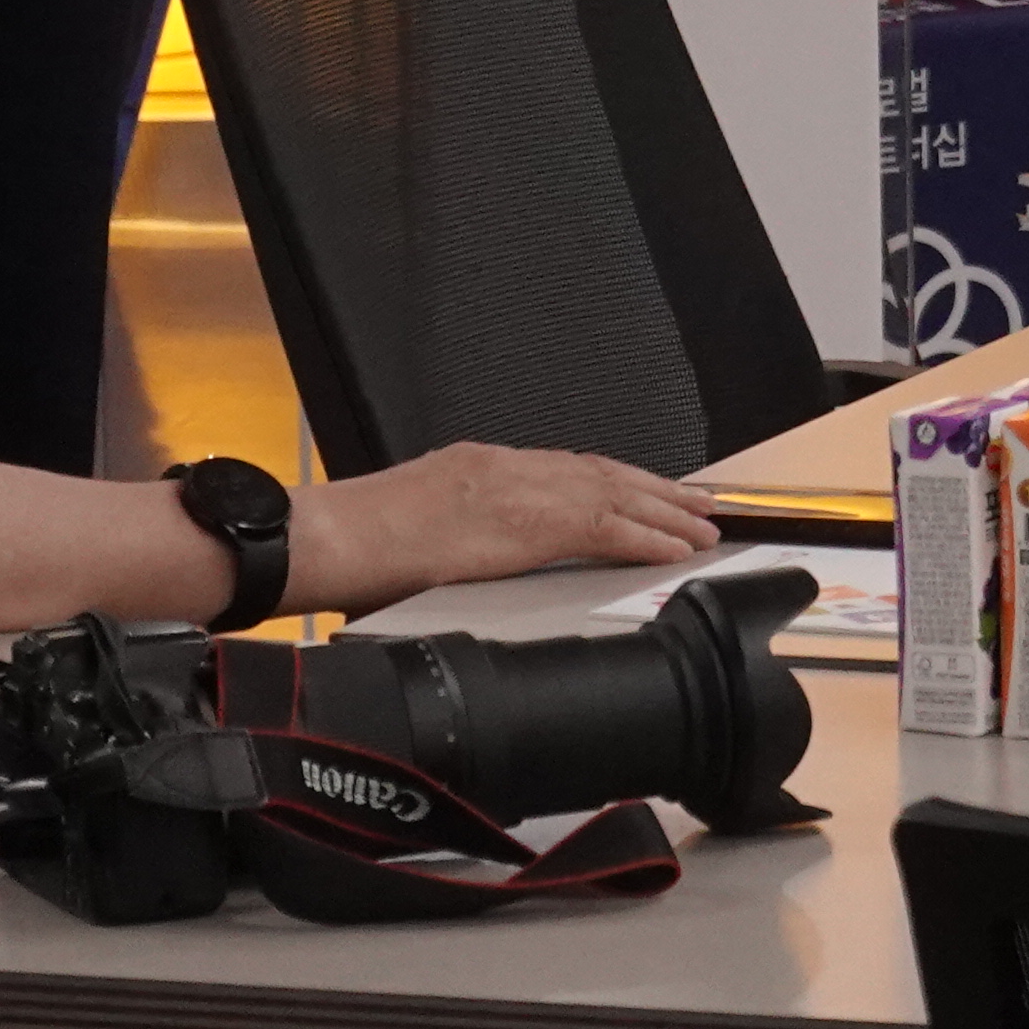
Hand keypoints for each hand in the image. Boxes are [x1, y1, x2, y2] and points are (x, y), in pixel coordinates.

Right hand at [287, 444, 722, 615]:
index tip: (645, 493)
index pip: (562, 470)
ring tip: (702, 524)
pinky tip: (674, 548)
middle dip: (653, 489)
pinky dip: (645, 536)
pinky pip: (602, 527)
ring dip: (663, 510)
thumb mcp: (413, 532)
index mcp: (477, 468)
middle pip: (598, 473)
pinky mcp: (521, 522)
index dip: (613, 482)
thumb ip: (453, 538)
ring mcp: (515, 489)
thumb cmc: (351, 546)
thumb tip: (468, 562)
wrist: (326, 539)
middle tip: (699, 504)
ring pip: (611, 493)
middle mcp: (503, 467)